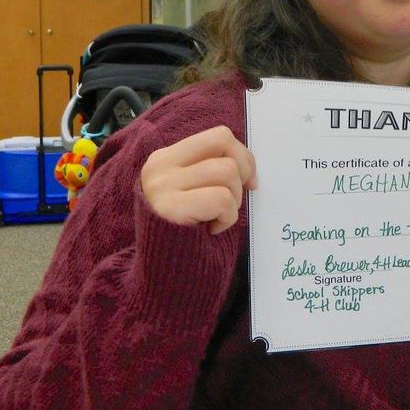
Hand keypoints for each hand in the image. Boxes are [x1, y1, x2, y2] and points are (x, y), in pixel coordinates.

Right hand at [141, 125, 256, 234]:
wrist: (162, 274)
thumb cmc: (188, 231)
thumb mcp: (195, 191)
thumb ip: (212, 170)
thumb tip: (250, 171)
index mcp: (166, 158)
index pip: (219, 136)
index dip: (243, 156)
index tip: (248, 181)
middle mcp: (160, 166)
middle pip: (224, 143)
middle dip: (242, 171)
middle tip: (232, 200)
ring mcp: (161, 186)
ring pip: (226, 171)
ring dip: (233, 200)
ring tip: (217, 217)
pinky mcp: (169, 208)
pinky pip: (221, 199)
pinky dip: (227, 218)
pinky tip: (212, 230)